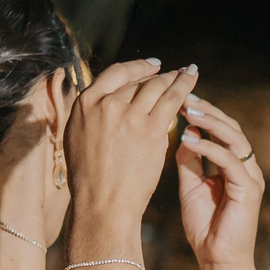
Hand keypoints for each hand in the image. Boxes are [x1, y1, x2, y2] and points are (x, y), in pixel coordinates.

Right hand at [67, 59, 193, 248]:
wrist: (102, 204)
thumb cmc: (90, 179)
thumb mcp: (77, 138)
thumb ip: (92, 116)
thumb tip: (105, 103)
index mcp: (85, 104)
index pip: (114, 74)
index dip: (136, 68)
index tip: (150, 66)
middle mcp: (105, 104)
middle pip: (138, 81)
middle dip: (158, 76)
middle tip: (174, 73)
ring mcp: (129, 115)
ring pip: (156, 87)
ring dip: (174, 78)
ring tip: (187, 74)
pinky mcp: (150, 129)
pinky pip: (172, 99)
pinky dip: (184, 86)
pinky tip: (192, 79)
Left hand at [175, 98, 265, 269]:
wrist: (218, 261)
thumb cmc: (205, 227)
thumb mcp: (190, 187)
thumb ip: (189, 162)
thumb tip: (181, 133)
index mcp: (234, 166)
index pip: (221, 131)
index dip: (203, 113)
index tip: (180, 99)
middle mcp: (246, 168)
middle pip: (230, 128)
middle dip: (207, 110)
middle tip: (184, 96)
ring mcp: (251, 178)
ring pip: (234, 139)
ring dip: (210, 122)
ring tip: (187, 110)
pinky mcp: (249, 190)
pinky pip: (230, 161)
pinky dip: (210, 148)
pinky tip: (190, 139)